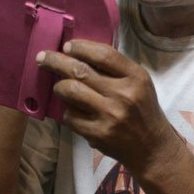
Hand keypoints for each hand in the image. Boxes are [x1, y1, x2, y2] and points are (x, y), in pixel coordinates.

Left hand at [38, 39, 178, 171]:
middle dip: (56, 61)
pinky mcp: (98, 134)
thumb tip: (79, 53)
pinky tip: (72, 110)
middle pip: (80, 70)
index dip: (81, 47)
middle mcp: (123, 94)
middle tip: (42, 57)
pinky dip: (67, 111)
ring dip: (59, 86)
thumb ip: (115, 69)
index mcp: (136, 77)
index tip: (67, 46)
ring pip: (71, 91)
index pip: (103, 54)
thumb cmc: (142, 110)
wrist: (151, 147)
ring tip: (59, 86)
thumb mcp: (139, 84)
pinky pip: (70, 116)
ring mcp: (110, 115)